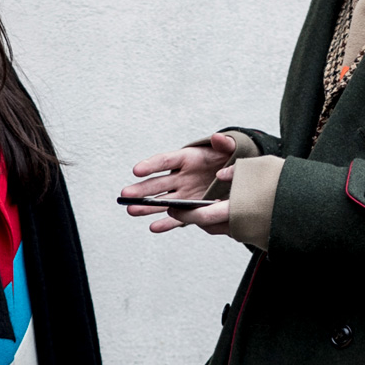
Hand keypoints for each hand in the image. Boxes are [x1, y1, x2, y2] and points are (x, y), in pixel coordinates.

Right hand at [122, 132, 237, 235]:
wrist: (238, 176)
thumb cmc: (231, 160)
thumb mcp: (233, 149)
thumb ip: (226, 144)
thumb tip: (217, 137)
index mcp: (188, 159)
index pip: (166, 160)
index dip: (151, 165)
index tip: (136, 170)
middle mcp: (181, 177)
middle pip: (158, 183)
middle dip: (142, 189)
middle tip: (125, 194)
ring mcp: (184, 194)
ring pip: (162, 201)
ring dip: (147, 206)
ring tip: (131, 210)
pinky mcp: (190, 208)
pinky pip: (176, 217)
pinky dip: (167, 223)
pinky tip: (154, 227)